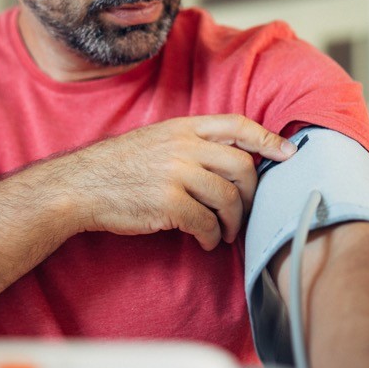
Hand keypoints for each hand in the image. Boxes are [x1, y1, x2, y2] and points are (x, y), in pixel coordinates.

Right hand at [55, 114, 296, 250]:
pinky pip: (206, 222)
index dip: (267, 138)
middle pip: (242, 166)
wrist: (80, 186)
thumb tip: (233, 158)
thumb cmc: (119, 167)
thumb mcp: (156, 140)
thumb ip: (191, 143)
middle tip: (245, 211)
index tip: (288, 153)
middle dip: (251, 194)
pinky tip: (206, 242)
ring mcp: (176, 174)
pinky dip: (212, 236)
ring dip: (233, 221)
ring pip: (228, 198)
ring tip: (225, 233)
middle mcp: (183, 146)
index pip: (237, 125)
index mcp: (183, 127)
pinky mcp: (168, 203)